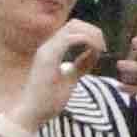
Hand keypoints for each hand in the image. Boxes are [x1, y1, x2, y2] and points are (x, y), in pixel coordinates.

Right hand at [0, 22, 105, 136]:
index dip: (91, 33)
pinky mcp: (48, 58)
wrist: (33, 113)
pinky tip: (96, 52)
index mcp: (52, 50)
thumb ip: (81, 64)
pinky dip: (87, 41)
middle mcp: (48, 47)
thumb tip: (93, 53)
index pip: (72, 29)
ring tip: (101, 50)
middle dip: (94, 31)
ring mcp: (47, 51)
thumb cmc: (49, 99)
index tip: (102, 48)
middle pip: (75, 24)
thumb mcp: (71, 78)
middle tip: (104, 48)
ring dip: (92, 35)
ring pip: (73, 27)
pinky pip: (70, 39)